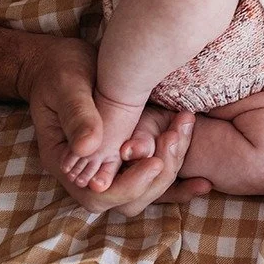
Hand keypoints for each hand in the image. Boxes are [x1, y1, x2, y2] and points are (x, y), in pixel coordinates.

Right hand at [20, 34, 210, 214]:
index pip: (98, 194)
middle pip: (127, 200)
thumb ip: (77, 115)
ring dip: (172, 173)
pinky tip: (203, 181)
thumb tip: (89, 147)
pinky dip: (177, 178)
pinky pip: (153, 174)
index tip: (155, 162)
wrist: (63, 63)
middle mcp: (90, 172)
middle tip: (177, 141)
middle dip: (157, 178)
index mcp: (67, 162)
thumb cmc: (60, 71)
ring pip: (145, 191)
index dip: (129, 185)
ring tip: (186, 136)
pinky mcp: (129, 154)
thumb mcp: (67, 86)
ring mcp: (112, 165)